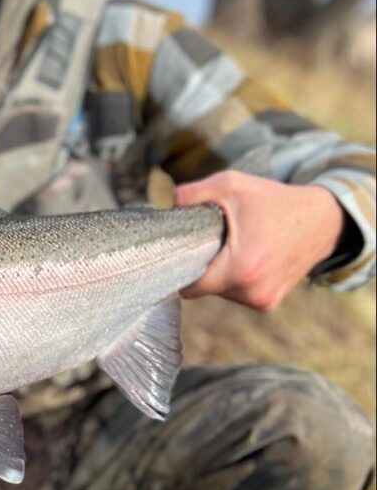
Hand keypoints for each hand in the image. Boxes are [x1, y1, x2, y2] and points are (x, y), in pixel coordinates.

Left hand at [174, 171, 343, 311]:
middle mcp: (252, 293)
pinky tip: (246, 257)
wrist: (321, 220)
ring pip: (220, 292)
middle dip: (202, 266)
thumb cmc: (274, 202)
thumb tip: (167, 204)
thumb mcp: (230, 186)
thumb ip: (192, 194)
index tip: (179, 252)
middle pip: (204, 288)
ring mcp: (263, 301)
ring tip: (233, 247)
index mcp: (241, 269)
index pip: (190, 286)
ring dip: (220, 273)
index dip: (179, 268)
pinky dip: (236, 279)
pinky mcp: (270, 304)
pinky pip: (238, 294)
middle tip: (212, 241)